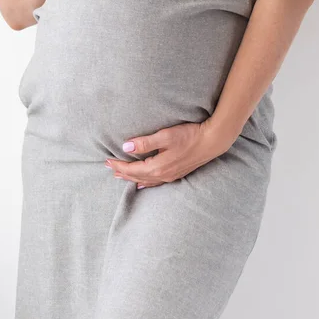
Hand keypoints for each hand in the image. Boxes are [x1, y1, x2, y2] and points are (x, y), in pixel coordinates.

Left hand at [105, 120, 235, 188]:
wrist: (212, 141)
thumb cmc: (189, 135)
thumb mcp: (165, 136)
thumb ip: (145, 142)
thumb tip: (126, 147)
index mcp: (157, 167)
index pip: (132, 168)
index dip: (119, 165)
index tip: (107, 161)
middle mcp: (162, 175)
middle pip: (137, 176)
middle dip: (122, 171)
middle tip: (109, 167)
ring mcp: (170, 176)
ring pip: (146, 180)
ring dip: (132, 177)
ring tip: (120, 176)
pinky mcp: (177, 173)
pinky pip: (156, 182)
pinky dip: (145, 182)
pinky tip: (143, 183)